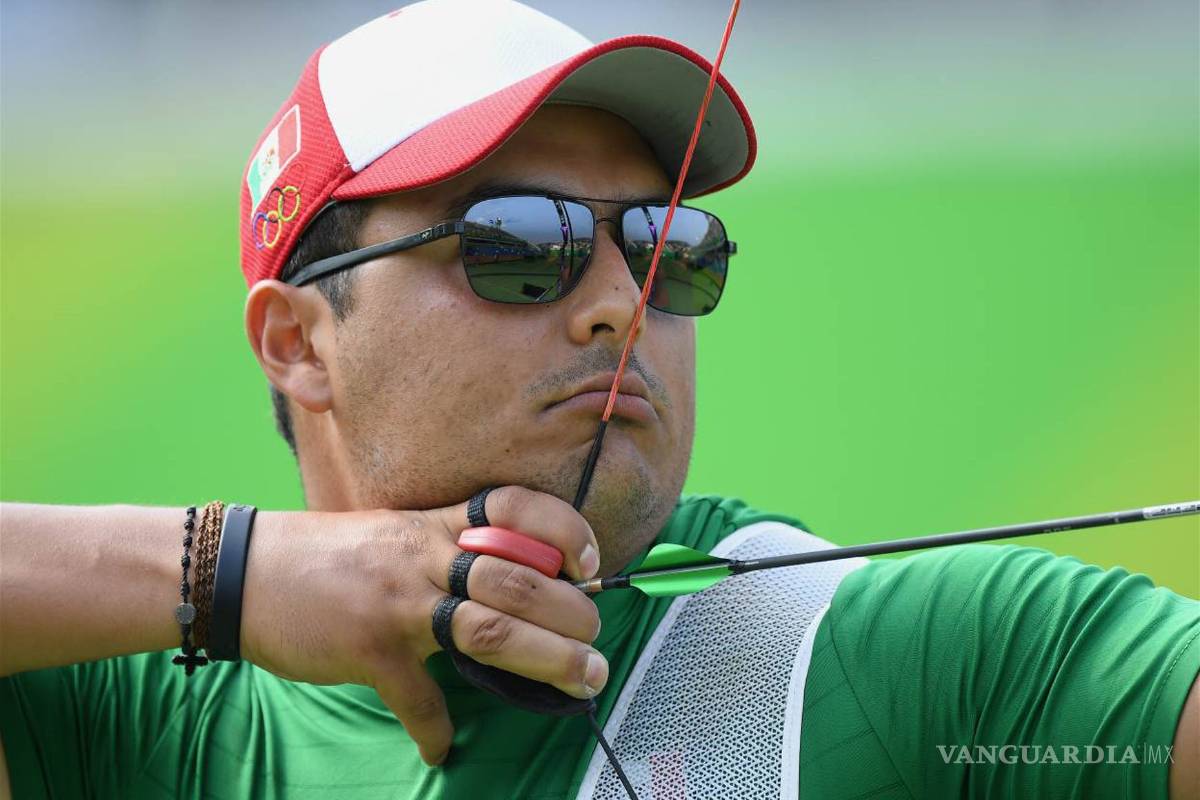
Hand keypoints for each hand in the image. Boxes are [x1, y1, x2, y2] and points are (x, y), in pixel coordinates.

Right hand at [238, 486, 605, 765]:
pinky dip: (435, 730)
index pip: (514, 507)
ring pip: (490, 629)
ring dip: (548, 659)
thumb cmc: (328, 556)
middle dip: (572, 612)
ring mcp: (399, 602)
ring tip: (584, 680)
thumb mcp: (395, 534)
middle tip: (598, 642)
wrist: (246, 571)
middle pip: (518, 579)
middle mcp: (425, 556)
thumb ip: (448, 551)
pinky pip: (416, 698)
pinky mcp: (369, 649)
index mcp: (435, 524)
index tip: (590, 563)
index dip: (563, 530)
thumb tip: (511, 584)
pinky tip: (442, 749)